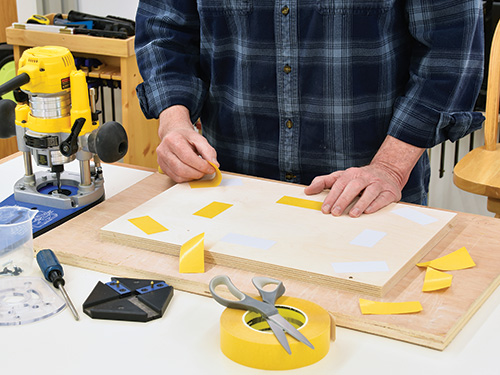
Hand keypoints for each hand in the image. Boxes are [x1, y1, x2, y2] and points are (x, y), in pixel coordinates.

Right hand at [157, 106, 218, 182]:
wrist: (173, 134)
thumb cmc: (186, 137)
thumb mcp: (199, 139)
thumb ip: (208, 151)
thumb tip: (214, 165)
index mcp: (173, 140)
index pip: (187, 157)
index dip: (201, 165)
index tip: (211, 168)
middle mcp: (163, 150)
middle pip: (181, 168)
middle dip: (197, 173)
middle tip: (206, 171)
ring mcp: (161, 160)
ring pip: (178, 175)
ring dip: (192, 177)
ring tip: (199, 171)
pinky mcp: (162, 168)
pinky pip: (175, 178)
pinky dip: (187, 178)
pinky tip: (192, 172)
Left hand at [304, 135, 424, 216]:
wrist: (388, 171)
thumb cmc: (359, 178)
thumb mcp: (341, 177)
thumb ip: (324, 182)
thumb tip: (307, 190)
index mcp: (351, 173)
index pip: (339, 184)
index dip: (331, 196)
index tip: (324, 209)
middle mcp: (365, 176)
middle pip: (353, 187)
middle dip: (343, 200)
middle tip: (335, 213)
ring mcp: (378, 183)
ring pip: (370, 192)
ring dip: (361, 203)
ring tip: (352, 214)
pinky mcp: (390, 191)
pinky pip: (383, 197)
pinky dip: (376, 204)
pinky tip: (368, 211)